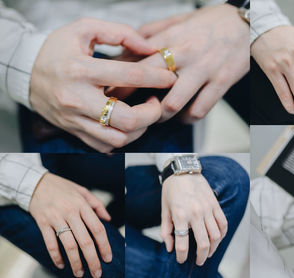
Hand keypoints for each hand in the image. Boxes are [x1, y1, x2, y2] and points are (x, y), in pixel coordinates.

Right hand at [29, 173, 111, 277]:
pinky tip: (61, 265)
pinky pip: (50, 243)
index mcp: (83, 205)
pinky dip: (56, 256)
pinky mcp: (42, 223)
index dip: (104, 245)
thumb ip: (97, 204)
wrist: (35, 182)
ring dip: (76, 262)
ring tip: (80, 274)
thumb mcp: (82, 191)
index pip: (97, 229)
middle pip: (85, 240)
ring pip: (68, 245)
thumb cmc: (62, 187)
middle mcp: (71, 212)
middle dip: (92, 259)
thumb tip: (108, 219)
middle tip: (97, 273)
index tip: (108, 258)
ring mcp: (56, 218)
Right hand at [30, 18, 176, 151]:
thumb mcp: (84, 29)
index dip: (156, 78)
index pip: (129, 76)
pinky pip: (106, 146)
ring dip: (141, 129)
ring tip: (144, 113)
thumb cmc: (58, 50)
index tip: (170, 77)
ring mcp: (75, 120)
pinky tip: (129, 124)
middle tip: (156, 101)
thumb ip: (120, 33)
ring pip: (119, 139)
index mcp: (81, 70)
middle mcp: (77, 99)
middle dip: (152, 112)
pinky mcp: (75, 132)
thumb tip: (150, 48)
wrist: (25, 73)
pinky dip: (124, 138)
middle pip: (127, 119)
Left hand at [111, 4, 248, 122]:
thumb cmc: (211, 23)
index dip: (118, 76)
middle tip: (124, 108)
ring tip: (156, 115)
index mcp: (171, 37)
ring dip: (161, 114)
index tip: (110, 89)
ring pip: (173, 102)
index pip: (136, 59)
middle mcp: (185, 53)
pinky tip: (183, 116)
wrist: (246, 24)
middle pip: (148, 80)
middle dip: (132, 98)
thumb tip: (127, 48)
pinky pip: (199, 110)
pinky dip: (187, 118)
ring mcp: (203, 70)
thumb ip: (152, 33)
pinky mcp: (220, 83)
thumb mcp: (178, 20)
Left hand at [161, 174, 226, 265]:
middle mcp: (196, 213)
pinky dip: (222, 234)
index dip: (181, 256)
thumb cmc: (171, 191)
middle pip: (203, 243)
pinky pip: (223, 223)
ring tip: (208, 252)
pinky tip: (217, 239)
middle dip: (201, 257)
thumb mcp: (164, 211)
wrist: (183, 171)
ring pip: (216, 236)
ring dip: (213, 248)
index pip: (182, 244)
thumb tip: (170, 248)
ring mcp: (207, 209)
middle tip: (199, 261)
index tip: (181, 260)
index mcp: (180, 216)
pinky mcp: (215, 205)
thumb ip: (166, 231)